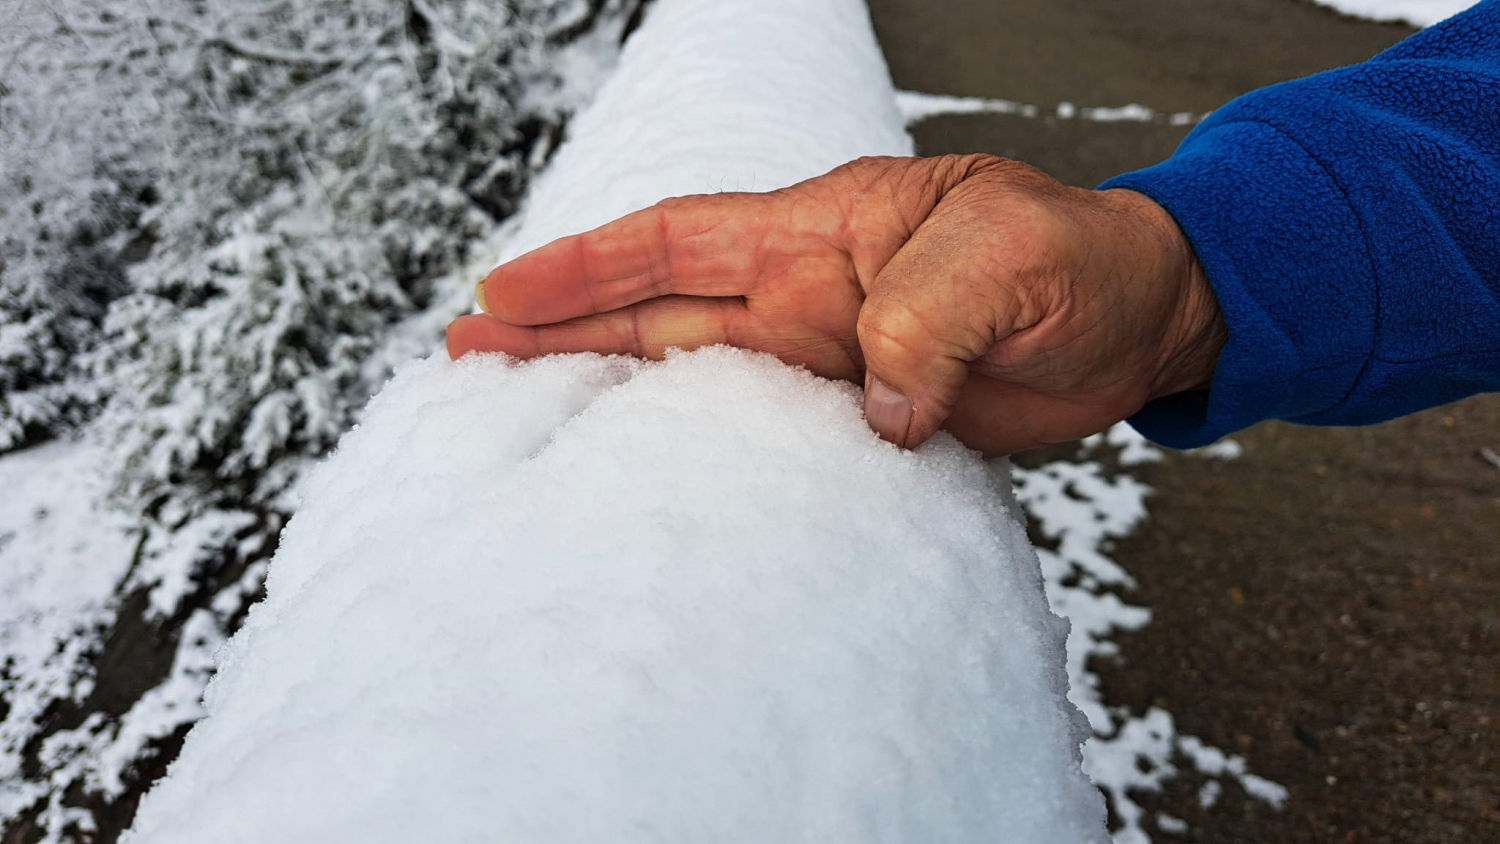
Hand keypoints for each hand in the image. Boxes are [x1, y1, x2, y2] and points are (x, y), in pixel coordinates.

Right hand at [447, 154, 1224, 454]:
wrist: (1139, 323)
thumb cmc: (1078, 262)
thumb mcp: (1011, 258)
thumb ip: (929, 317)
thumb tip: (872, 406)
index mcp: (825, 231)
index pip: (680, 241)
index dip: (588, 265)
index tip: (503, 293)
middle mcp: (808, 293)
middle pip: (658, 311)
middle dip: (562, 329)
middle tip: (465, 355)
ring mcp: (828, 357)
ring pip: (695, 376)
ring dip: (612, 390)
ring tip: (526, 415)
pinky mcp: (859, 418)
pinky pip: (763, 439)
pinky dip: (705, 454)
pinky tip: (655, 477)